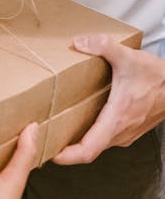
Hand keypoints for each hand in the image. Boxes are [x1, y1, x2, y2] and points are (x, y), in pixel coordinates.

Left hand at [53, 34, 164, 165]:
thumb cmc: (158, 77)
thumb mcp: (128, 57)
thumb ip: (102, 46)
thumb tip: (79, 43)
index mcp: (116, 119)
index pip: (88, 150)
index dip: (66, 156)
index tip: (49, 153)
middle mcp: (120, 131)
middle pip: (89, 149)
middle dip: (66, 148)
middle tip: (45, 137)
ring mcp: (126, 133)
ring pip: (97, 144)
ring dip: (78, 140)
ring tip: (57, 128)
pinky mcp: (129, 129)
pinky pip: (105, 137)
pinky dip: (90, 133)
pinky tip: (80, 118)